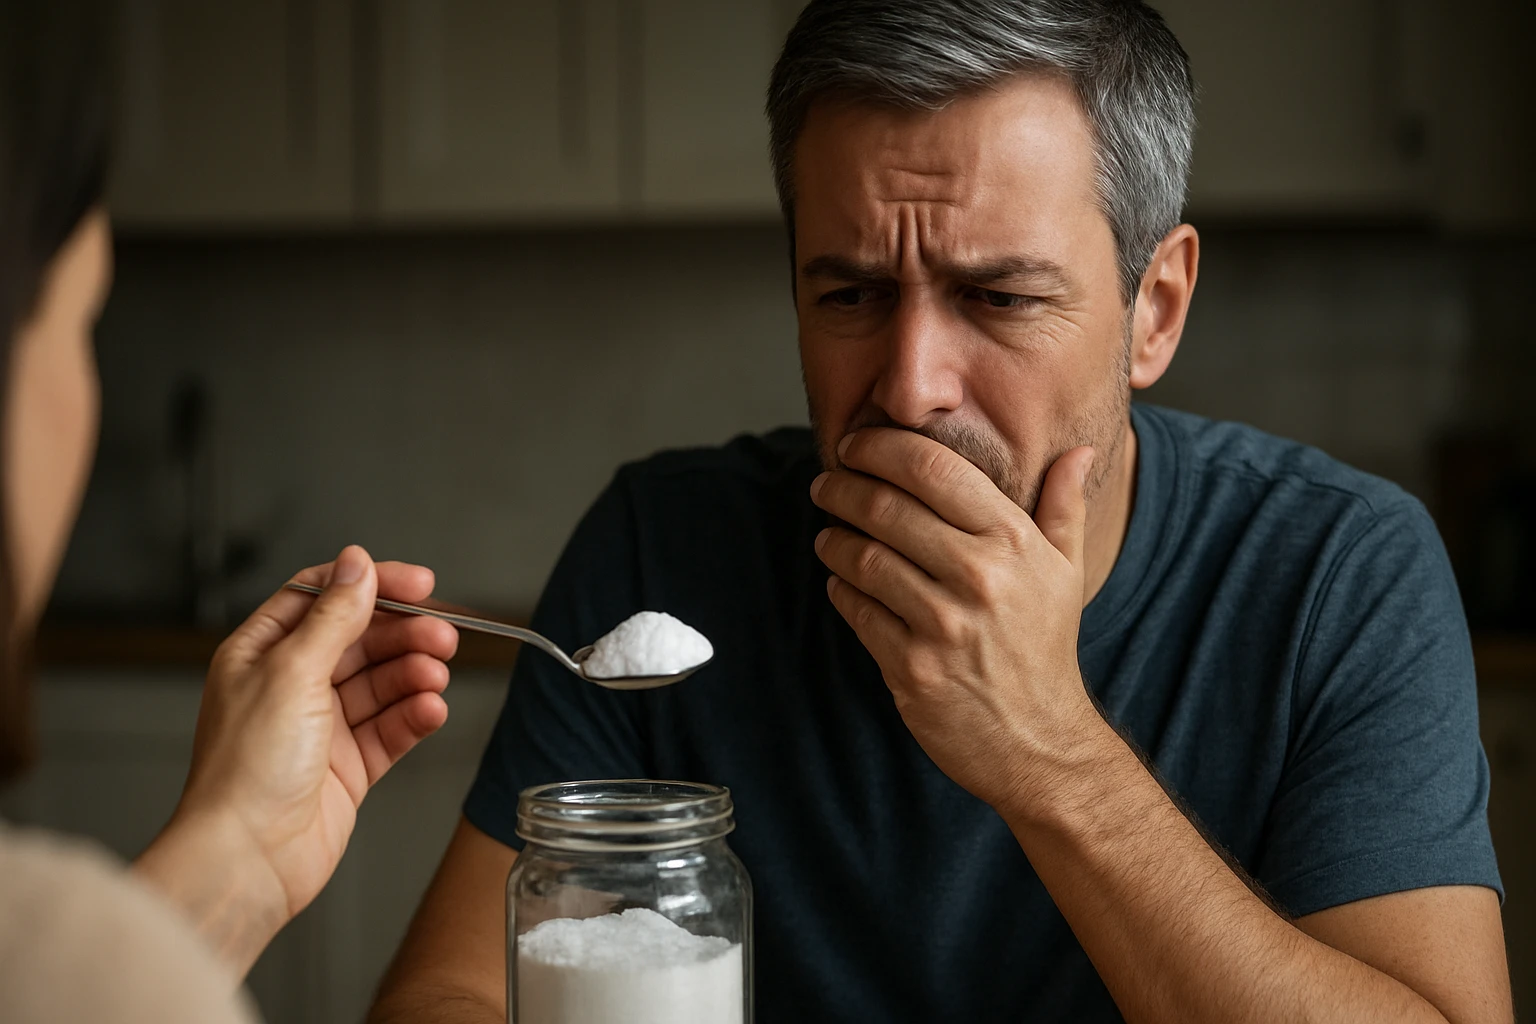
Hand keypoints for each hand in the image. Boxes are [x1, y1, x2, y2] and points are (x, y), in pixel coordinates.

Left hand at [135, 546, 457, 971]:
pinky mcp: (348, 767)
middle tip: (442, 636)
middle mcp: (291, 686)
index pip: (324, 598)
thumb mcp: (293, 672)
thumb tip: (356, 563)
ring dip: (414, 675)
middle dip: (404, 634)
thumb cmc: (246, 771)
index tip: (419, 584)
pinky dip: (415, 716)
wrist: (249, 859)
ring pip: (382, 684)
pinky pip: (391, 728)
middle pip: (361, 640)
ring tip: (435, 677)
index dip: (372, 585)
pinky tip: (431, 710)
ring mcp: (322, 728)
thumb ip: (334, 617)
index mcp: (262, 653)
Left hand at [809, 428, 1099, 810]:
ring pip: (863, 558)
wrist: (1039, 742)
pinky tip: (840, 583)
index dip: (881, 446)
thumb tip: (1076, 452)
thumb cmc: (1045, 649)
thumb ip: (1064, 507)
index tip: (857, 443)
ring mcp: (944, 623)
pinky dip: (840, 590)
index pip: (933, 468)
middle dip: (843, 488)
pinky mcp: (912, 666)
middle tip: (826, 485)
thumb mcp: (1065, 573)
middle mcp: (980, 576)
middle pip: (887, 507)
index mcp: (1014, 541)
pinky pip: (856, 610)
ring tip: (829, 534)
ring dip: (834, 540)